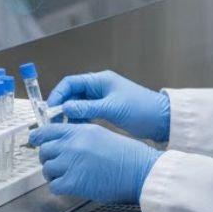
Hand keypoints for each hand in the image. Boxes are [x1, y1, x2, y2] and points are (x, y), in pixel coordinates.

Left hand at [29, 123, 161, 202]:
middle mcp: (72, 145)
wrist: (138, 170)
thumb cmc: (126, 154)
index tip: (36, 141)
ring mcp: (70, 164)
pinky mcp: (73, 183)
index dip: (38, 138)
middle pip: (44, 151)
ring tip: (68, 176)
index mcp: (79, 131)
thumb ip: (78, 136)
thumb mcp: (100, 134)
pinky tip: (71, 186)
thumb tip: (62, 142)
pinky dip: (59, 187)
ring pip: (47, 169)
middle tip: (58, 163)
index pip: (47, 131)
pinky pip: (53, 186)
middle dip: (49, 158)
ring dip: (54, 174)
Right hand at [47, 70, 169, 141]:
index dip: (58, 95)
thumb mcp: (111, 109)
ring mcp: (103, 98)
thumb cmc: (141, 109)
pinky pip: (87, 113)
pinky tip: (77, 131)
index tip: (51, 109)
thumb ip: (87, 108)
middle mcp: (100, 86)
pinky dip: (80, 120)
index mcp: (101, 80)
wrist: (161, 119)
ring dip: (71, 115)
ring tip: (64, 129)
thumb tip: (65, 108)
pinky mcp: (107, 109)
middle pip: (73, 93)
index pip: (71, 83)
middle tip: (54, 122)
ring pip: (79, 104)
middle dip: (62, 106)